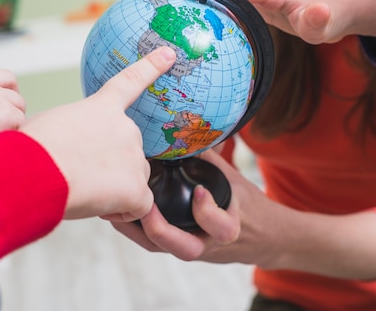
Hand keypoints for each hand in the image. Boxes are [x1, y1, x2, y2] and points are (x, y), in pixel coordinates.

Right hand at [20, 46, 176, 220]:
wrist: (32, 170)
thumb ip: (72, 131)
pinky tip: (99, 207)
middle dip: (111, 166)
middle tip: (79, 174)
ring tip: (81, 190)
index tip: (169, 54)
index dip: (151, 66)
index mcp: (100, 108)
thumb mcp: (48, 127)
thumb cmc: (28, 151)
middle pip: (129, 151)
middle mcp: (125, 127)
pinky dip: (122, 211)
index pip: (130, 82)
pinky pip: (138, 206)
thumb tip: (69, 149)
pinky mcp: (136, 188)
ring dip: (115, 190)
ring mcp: (133, 156)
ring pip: (133, 180)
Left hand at [111, 149, 270, 264]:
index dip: (208, 212)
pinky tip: (117, 207)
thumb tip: (187, 126)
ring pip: (160, 248)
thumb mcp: (234, 179)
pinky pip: (151, 241)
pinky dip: (133, 227)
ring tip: (116, 206)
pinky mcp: (174, 246)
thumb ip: (211, 158)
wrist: (259, 237)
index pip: (222, 228)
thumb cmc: (245, 203)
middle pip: (184, 250)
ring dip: (136, 229)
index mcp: (230, 227)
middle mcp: (208, 243)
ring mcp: (190, 246)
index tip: (201, 191)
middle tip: (143, 206)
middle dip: (161, 230)